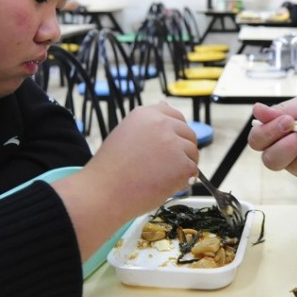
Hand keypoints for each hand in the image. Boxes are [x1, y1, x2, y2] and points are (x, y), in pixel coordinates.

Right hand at [53, 102, 198, 258]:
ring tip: (159, 177)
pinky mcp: (182, 165)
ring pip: (193, 153)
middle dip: (182, 150)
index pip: (176, 116)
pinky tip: (163, 185)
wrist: (103, 192)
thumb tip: (164, 104)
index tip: (169, 145)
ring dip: (183, 166)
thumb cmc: (111, 168)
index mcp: (146, 114)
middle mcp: (162, 124)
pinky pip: (193, 171)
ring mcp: (173, 144)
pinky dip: (183, 181)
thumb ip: (149, 122)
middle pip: (188, 134)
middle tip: (163, 166)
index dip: (176, 133)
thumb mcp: (126, 133)